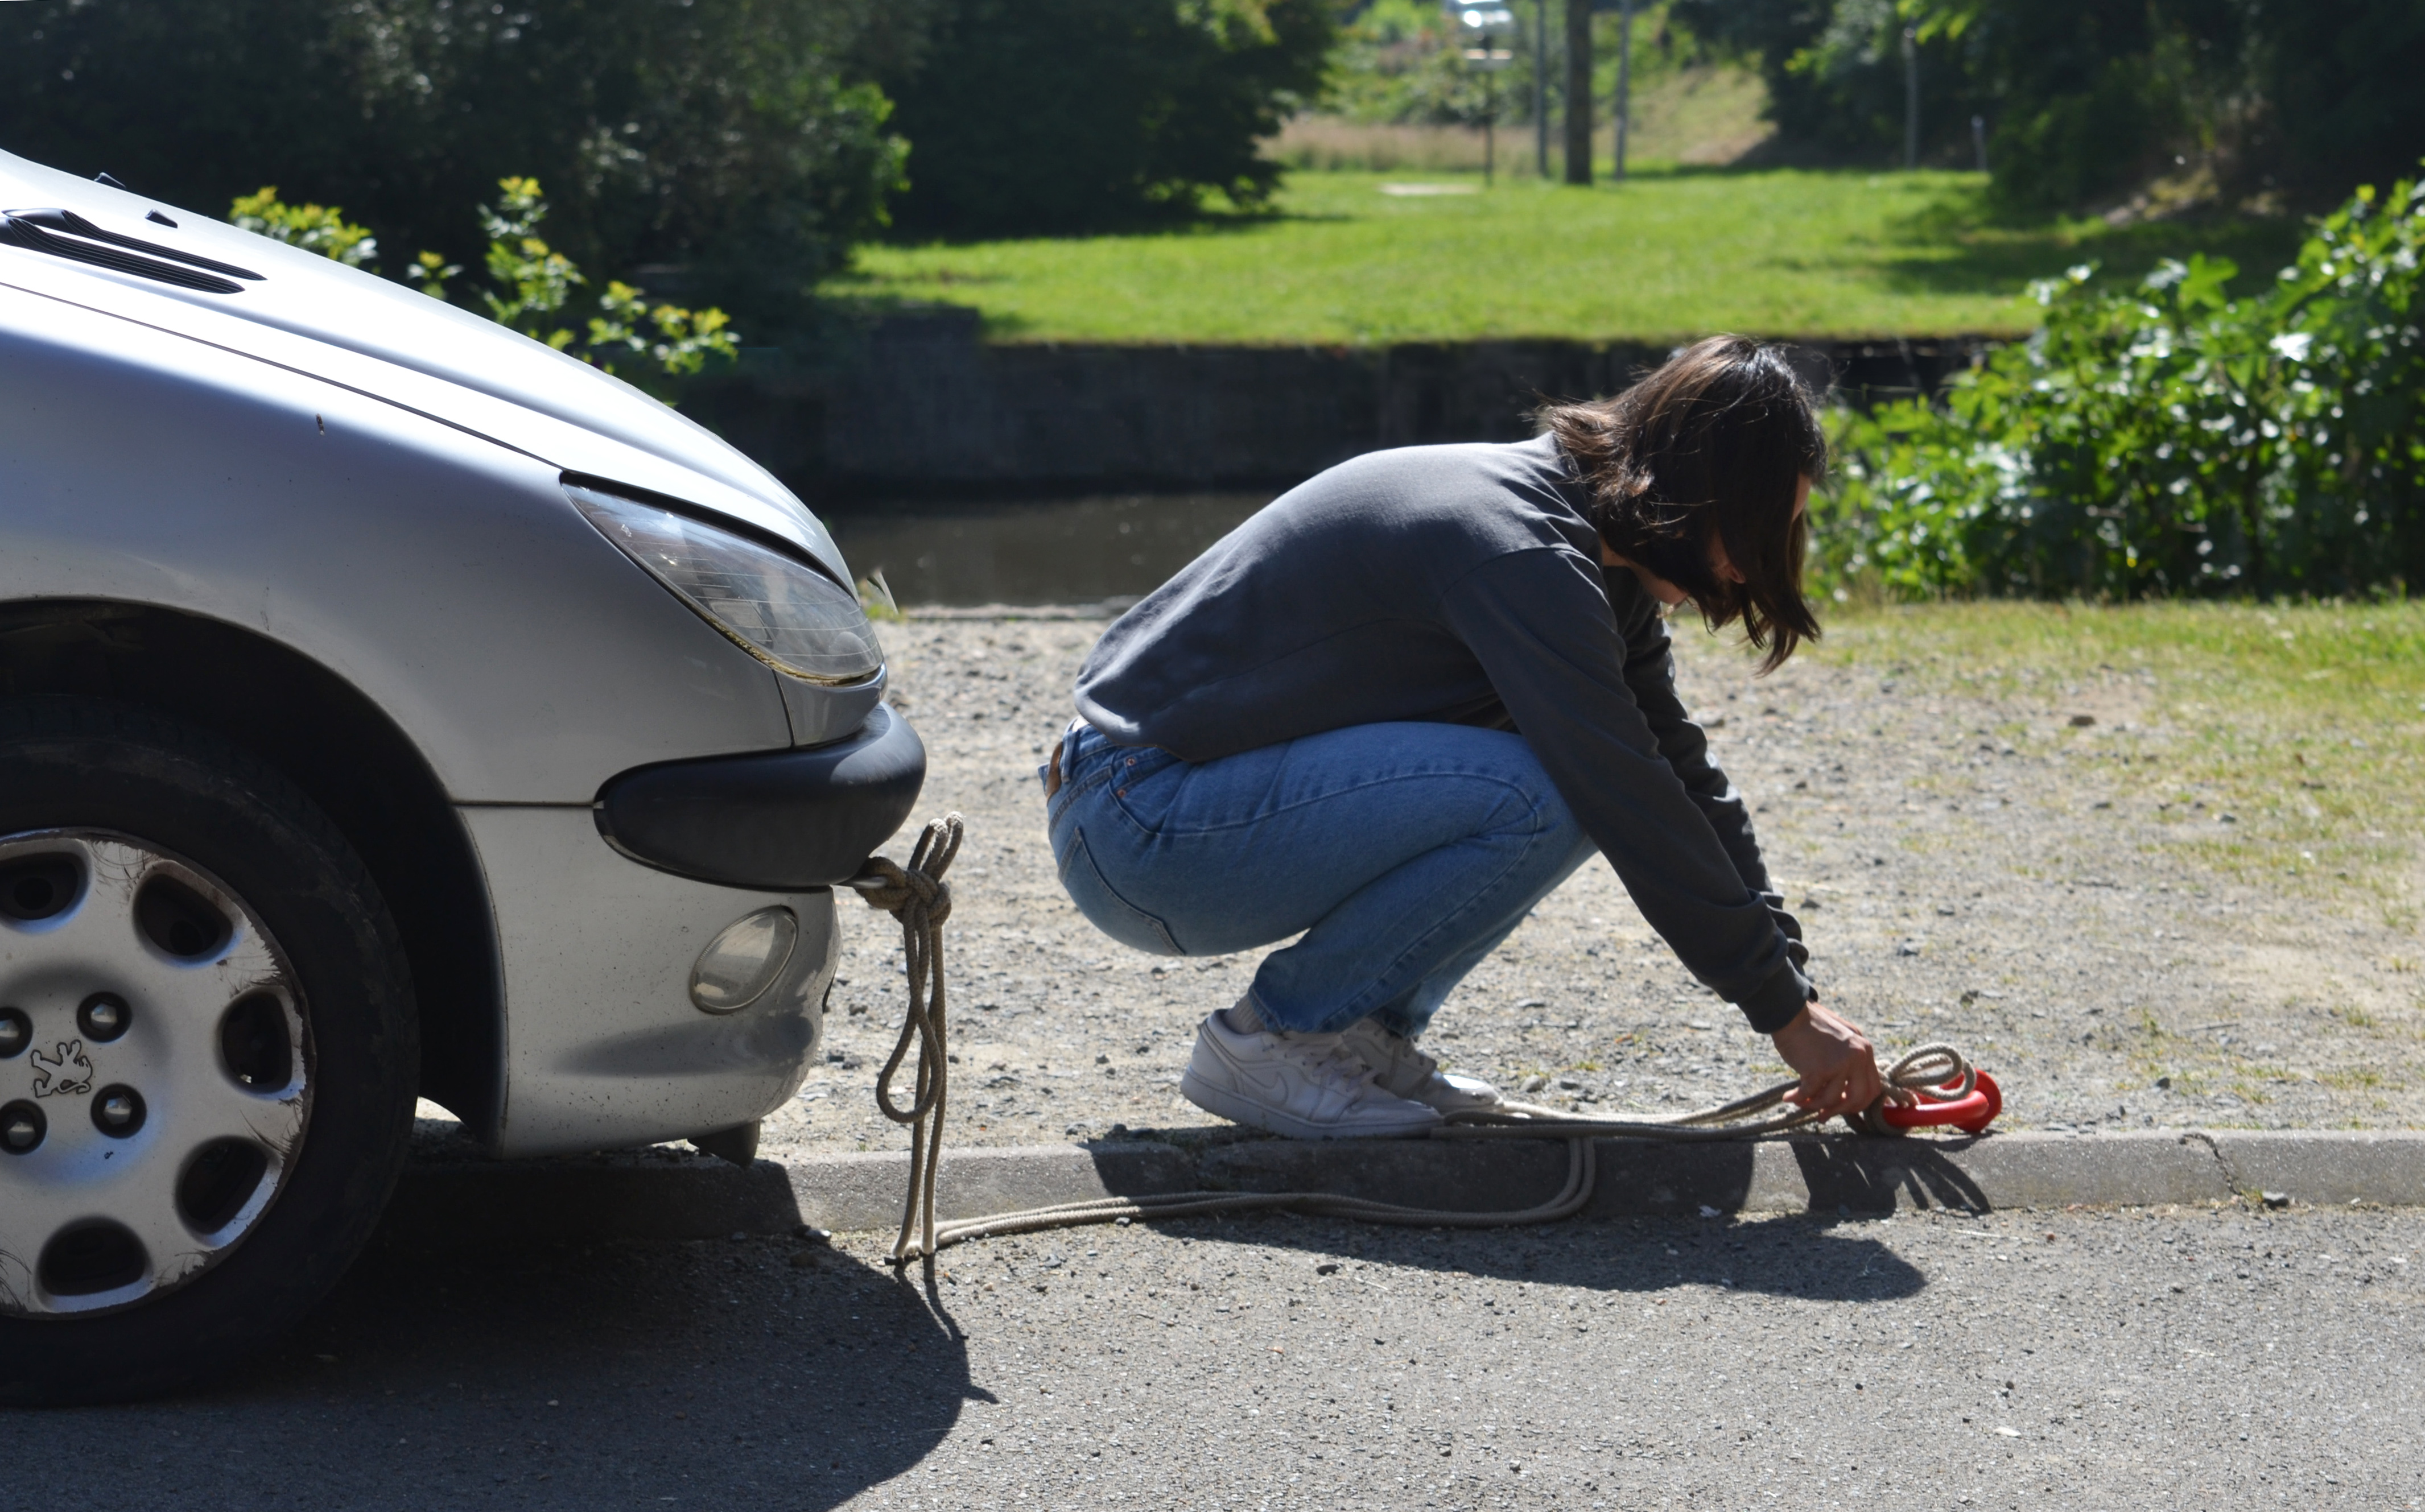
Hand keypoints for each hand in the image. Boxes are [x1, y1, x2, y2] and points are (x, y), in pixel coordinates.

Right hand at [1771, 1001, 1887, 1122]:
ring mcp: (1840, 1063)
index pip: (1873, 1087)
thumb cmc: (1809, 1026)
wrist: (1789, 1012)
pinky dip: (1798, 1099)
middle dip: (1840, 1110)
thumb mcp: (1841, 1039)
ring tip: (1801, 1104)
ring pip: (1833, 1099)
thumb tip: (1843, 1090)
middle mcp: (1857, 1057)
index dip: (1858, 1103)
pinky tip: (1788, 1097)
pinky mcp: (1819, 1069)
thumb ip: (1848, 1060)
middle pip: (1859, 1098)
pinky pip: (1810, 1094)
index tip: (1843, 1107)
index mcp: (1864, 1049)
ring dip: (1815, 1105)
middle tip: (1823, 1114)